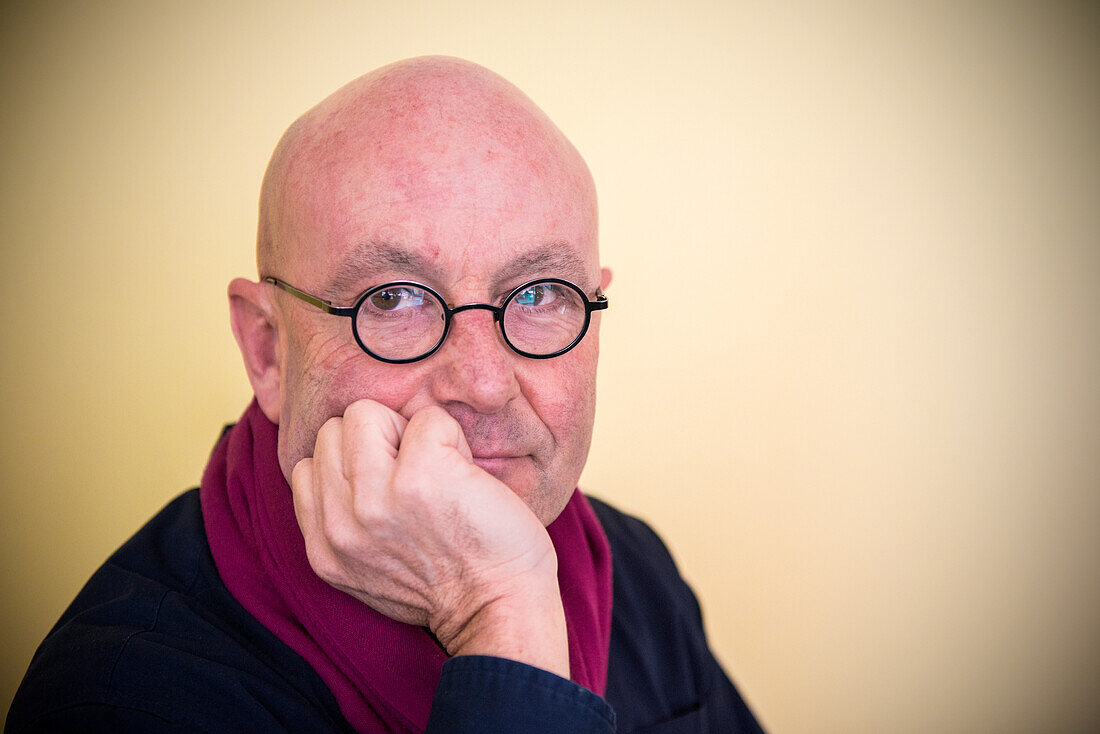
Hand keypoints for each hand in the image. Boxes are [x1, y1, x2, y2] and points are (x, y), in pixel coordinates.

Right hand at [290, 399, 569, 676]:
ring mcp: (376, 499)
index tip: (390, 488)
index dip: (353, 463)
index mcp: (325, 548)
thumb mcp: (370, 571)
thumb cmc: (454, 586)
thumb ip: (345, 524)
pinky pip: (427, 419)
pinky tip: (464, 474)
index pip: (307, 466)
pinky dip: (452, 436)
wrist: (501, 609)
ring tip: (438, 472)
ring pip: (365, 413)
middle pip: (332, 431)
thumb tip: (345, 468)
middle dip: (376, 441)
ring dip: (409, 433)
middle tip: (417, 478)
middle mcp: (341, 524)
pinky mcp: (420, 477)